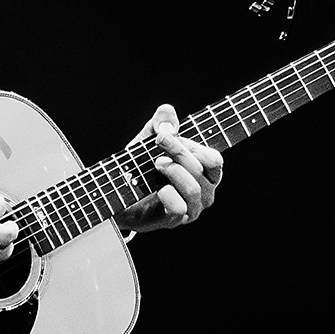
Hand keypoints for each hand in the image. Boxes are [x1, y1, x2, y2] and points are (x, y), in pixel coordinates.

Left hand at [115, 104, 222, 235]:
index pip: (214, 160)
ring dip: (173, 171)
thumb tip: (166, 111)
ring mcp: (191, 209)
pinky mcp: (174, 222)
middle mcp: (204, 192)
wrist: (120, 193)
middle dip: (178, 151)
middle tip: (158, 141)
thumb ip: (161, 124)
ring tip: (157, 164)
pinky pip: (179, 209)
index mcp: (205, 173)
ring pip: (193, 190)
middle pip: (201, 170)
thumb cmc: (142, 166)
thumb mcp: (149, 140)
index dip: (192, 145)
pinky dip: (169, 196)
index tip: (167, 135)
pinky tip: (158, 188)